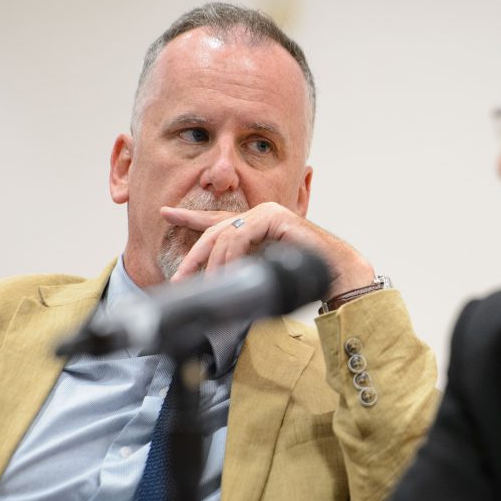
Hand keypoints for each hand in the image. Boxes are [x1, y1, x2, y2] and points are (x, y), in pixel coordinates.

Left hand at [161, 202, 375, 297]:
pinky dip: (230, 259)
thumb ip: (243, 271)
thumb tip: (215, 283)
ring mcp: (266, 212)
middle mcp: (259, 214)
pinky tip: (228, 274)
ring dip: (214, 266)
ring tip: (211, 287)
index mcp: (256, 225)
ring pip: (223, 237)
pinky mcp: (272, 217)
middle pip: (214, 231)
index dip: (189, 218)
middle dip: (194, 255)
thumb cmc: (305, 276)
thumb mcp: (263, 273)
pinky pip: (239, 238)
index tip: (165, 212)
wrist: (336, 273)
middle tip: (179, 277)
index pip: (217, 221)